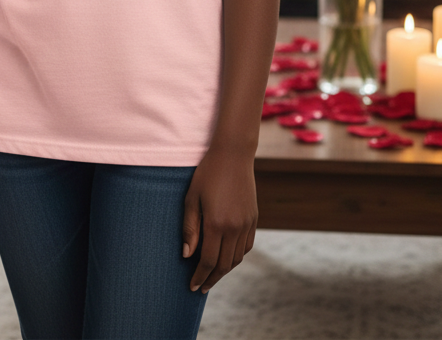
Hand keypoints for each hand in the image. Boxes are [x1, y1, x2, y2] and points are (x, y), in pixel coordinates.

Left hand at [182, 147, 257, 293]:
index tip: (192, 286)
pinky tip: (227, 257)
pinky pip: (246, 246)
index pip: (209, 261)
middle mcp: (235, 228)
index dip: (200, 276)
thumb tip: (187, 255)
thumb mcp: (192, 198)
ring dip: (225, 270)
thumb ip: (190, 228)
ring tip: (212, 275)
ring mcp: (247, 224)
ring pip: (237, 258)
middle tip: (201, 287)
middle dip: (212, 278)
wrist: (233, 154)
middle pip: (224, 264)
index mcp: (217, 224)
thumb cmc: (207, 173)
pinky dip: (237, 256)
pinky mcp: (253, 219)